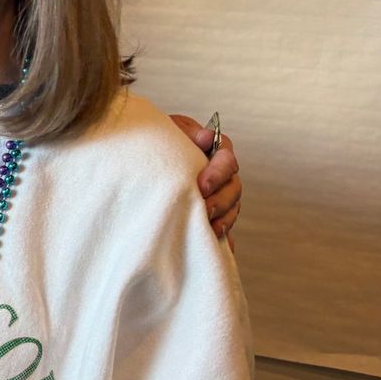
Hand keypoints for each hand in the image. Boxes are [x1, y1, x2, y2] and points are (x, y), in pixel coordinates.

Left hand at [170, 114, 240, 246]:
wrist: (147, 157)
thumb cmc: (161, 141)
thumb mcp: (170, 130)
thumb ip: (188, 133)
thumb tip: (206, 137)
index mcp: (215, 152)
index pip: (227, 159)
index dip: (218, 173)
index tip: (202, 185)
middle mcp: (222, 176)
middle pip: (233, 188)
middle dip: (220, 200)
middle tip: (205, 209)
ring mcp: (219, 197)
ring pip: (231, 210)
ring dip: (223, 220)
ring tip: (210, 230)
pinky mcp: (212, 216)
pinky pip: (223, 230)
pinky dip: (223, 241)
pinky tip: (219, 249)